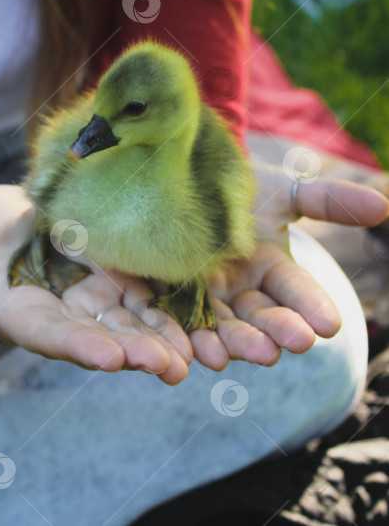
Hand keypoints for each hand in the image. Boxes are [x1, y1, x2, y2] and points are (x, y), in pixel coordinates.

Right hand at [0, 186, 191, 384]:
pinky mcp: (114, 270)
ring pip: (132, 317)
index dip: (80, 346)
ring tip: (197, 354)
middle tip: (171, 367)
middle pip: (102, 335)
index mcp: (25, 316)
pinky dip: (171, 299)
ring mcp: (93, 293)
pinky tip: (203, 309)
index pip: (53, 337)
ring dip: (163, 334)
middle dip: (136, 350)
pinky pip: (145, 286)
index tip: (109, 357)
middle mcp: (66, 314)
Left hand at [188, 162, 388, 370]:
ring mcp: (205, 300)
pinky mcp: (168, 300)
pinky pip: (177, 324)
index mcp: (270, 269)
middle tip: (296, 342)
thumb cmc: (235, 184)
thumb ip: (327, 200)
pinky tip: (195, 353)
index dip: (312, 306)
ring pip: (223, 328)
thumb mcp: (280, 191)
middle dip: (277, 330)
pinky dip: (188, 340)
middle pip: (261, 316)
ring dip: (235, 343)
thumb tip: (384, 204)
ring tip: (241, 354)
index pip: (296, 291)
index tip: (331, 324)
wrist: (178, 181)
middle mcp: (241, 291)